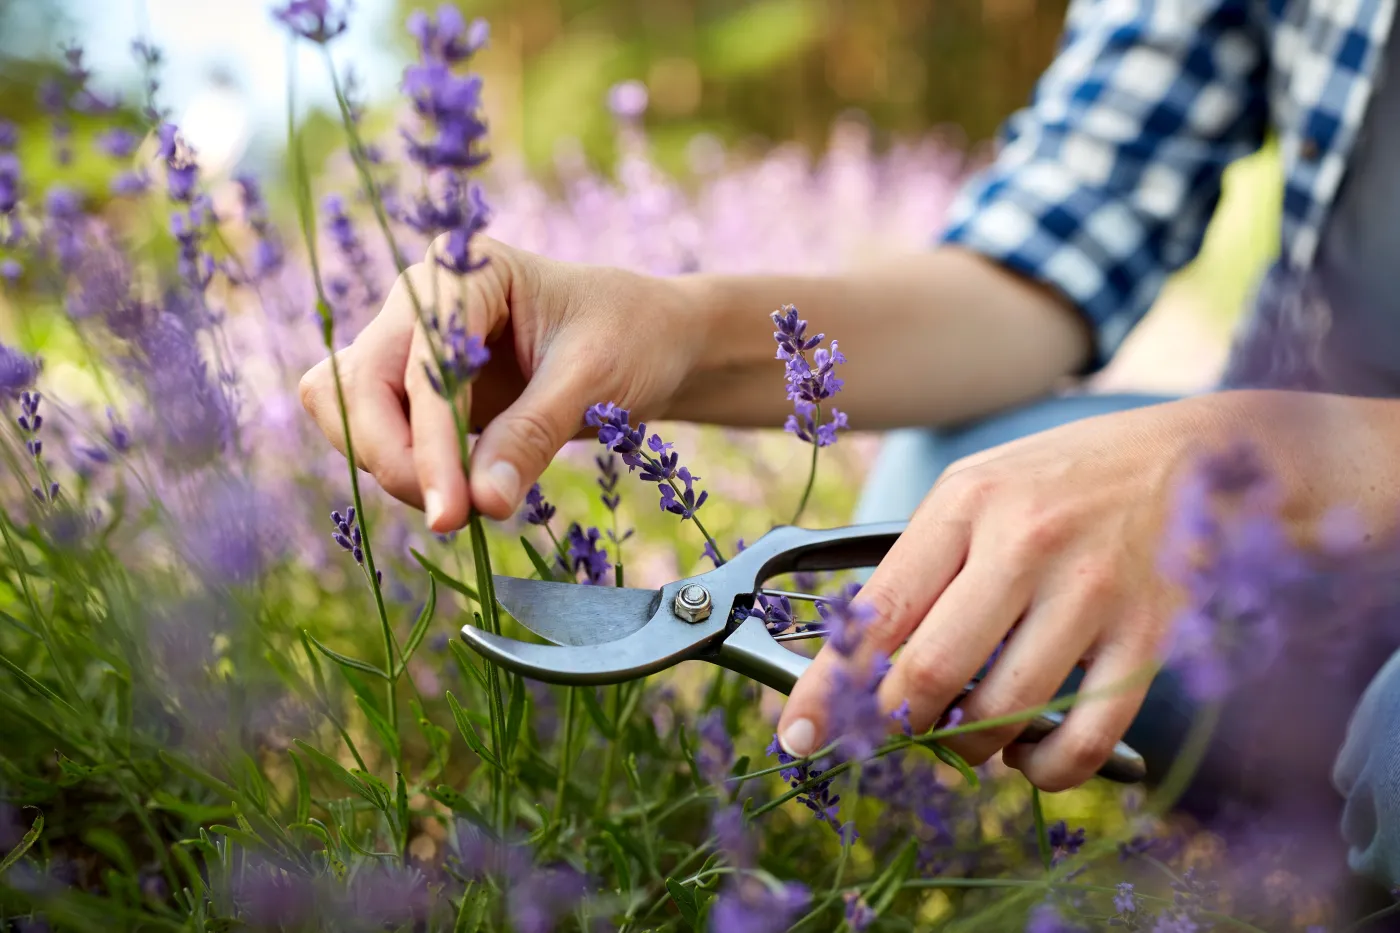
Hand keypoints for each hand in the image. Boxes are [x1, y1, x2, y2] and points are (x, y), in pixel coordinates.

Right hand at [299, 238, 698, 530]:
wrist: (654, 341)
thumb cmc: (633, 339)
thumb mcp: (594, 381)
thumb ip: (533, 435)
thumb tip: (481, 502)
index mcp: (465, 270)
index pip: (419, 363)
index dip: (427, 443)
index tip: (452, 512)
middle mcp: (422, 299)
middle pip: (355, 384)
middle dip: (393, 457)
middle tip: (452, 517)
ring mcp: (412, 342)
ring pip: (349, 409)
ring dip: (391, 466)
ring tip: (464, 505)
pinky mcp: (415, 387)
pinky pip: (375, 432)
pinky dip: (403, 468)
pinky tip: (457, 493)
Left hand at [777, 394, 1246, 790]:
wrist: (1200, 459)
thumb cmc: (1069, 479)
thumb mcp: (981, 488)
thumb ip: (923, 562)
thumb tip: (861, 659)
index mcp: (966, 503)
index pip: (877, 613)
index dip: (827, 688)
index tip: (797, 736)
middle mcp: (1025, 544)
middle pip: (930, 674)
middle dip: (896, 725)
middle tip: (895, 732)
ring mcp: (1092, 592)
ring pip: (1001, 714)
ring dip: (969, 747)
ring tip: (970, 732)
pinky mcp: (1148, 638)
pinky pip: (1083, 740)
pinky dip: (1044, 769)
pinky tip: (1030, 754)